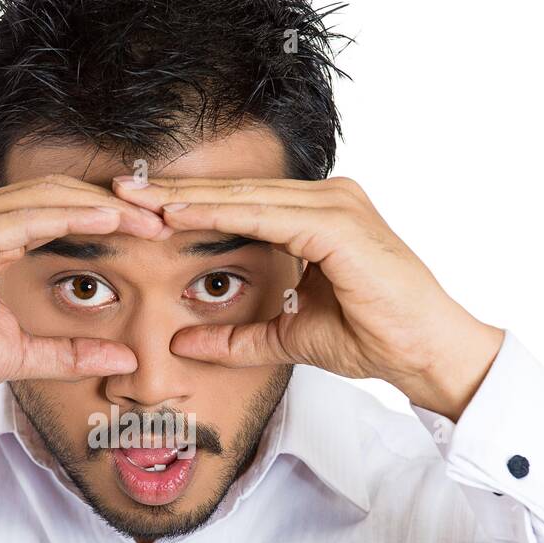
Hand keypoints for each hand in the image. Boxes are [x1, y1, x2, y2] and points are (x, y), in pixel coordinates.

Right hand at [0, 175, 168, 456]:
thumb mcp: (18, 356)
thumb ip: (67, 354)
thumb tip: (121, 360)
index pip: (61, 213)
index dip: (112, 218)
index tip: (159, 232)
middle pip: (60, 195)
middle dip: (117, 203)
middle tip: (169, 214)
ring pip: (45, 198)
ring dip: (102, 205)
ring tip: (150, 215)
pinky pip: (20, 219)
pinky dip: (66, 216)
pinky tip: (106, 220)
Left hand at [111, 174, 504, 420]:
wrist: (425, 354)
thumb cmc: (373, 339)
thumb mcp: (286, 337)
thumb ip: (236, 338)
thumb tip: (182, 342)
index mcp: (317, 216)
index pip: (240, 206)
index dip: (187, 207)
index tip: (137, 211)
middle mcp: (328, 199)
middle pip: (237, 193)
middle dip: (174, 192)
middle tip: (118, 189)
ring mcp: (336, 205)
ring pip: (245, 197)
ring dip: (188, 198)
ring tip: (136, 198)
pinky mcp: (339, 223)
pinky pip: (266, 214)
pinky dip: (221, 214)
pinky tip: (179, 214)